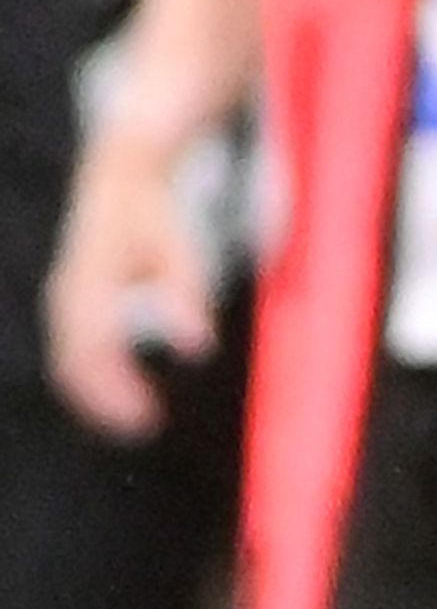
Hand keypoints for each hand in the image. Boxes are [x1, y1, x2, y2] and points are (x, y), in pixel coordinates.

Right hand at [45, 140, 214, 440]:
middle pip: (73, 364)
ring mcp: (65, 297)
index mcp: (90, 282)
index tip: (144, 419)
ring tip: (136, 420)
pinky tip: (126, 396)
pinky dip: (97, 377)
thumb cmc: (154, 215)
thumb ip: (185, 294)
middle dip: (102, 402)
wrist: (121, 178)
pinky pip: (76, 350)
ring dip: (97, 395)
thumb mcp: (178, 248)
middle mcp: (68, 293)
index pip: (92, 351)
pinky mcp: (72, 302)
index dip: (114, 391)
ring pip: (70, 360)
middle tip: (142, 430)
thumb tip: (198, 345)